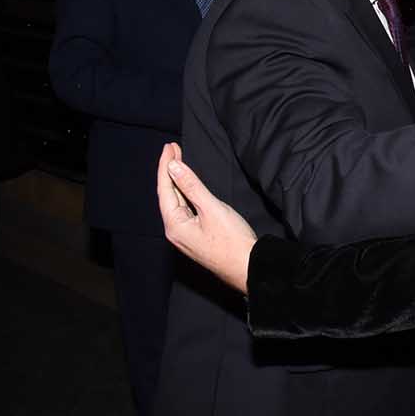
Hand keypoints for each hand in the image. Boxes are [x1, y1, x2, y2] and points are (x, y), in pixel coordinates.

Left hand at [157, 143, 258, 293]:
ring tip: (178, 161)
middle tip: (173, 149)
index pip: (164, 189)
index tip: (169, 147)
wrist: (249, 268)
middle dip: (170, 171)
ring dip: (177, 181)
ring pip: (177, 202)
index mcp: (174, 225)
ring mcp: (185, 235)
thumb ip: (191, 186)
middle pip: (168, 195)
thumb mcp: (212, 208)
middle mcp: (175, 231)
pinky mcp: (196, 236)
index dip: (166, 166)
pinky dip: (185, 193)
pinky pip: (185, 210)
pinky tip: (188, 186)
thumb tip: (173, 167)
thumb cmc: (232, 241)